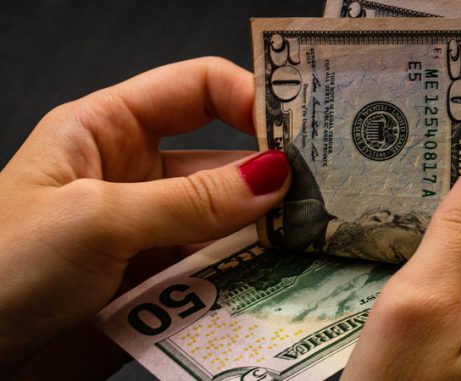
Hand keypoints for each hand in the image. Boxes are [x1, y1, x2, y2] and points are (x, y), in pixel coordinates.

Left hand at [0, 57, 289, 377]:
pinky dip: (248, 274)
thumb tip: (273, 176)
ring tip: (314, 238)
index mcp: (108, 130)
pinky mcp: (159, 282)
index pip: (196, 90)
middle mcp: (136, 175)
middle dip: (269, 174)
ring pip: (226, 219)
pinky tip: (280, 278)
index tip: (297, 129)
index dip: (248, 97)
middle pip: (221, 159)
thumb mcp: (96, 220)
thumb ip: (190, 201)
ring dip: (264, 229)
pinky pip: (216, 269)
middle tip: (326, 191)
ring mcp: (150, 231)